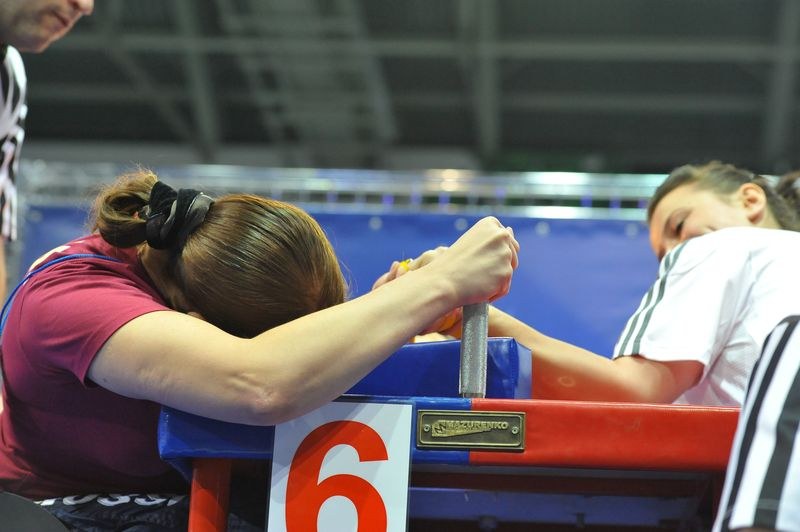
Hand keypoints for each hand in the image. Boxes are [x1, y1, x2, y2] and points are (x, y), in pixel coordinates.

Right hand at [373, 216, 518, 306]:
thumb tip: (510, 230)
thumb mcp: (472, 242)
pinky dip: (493, 292)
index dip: (491, 254)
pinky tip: (478, 288)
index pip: (506, 240)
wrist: (442, 281)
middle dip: (497, 266)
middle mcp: (501, 235)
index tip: (475, 258)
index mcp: (491, 223)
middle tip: (474, 270)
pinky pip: (504, 287)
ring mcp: (505, 254)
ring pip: (508, 272)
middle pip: (511, 256)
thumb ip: (493, 238)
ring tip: (475, 279)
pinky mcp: (506, 273)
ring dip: (495, 280)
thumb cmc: (453, 264)